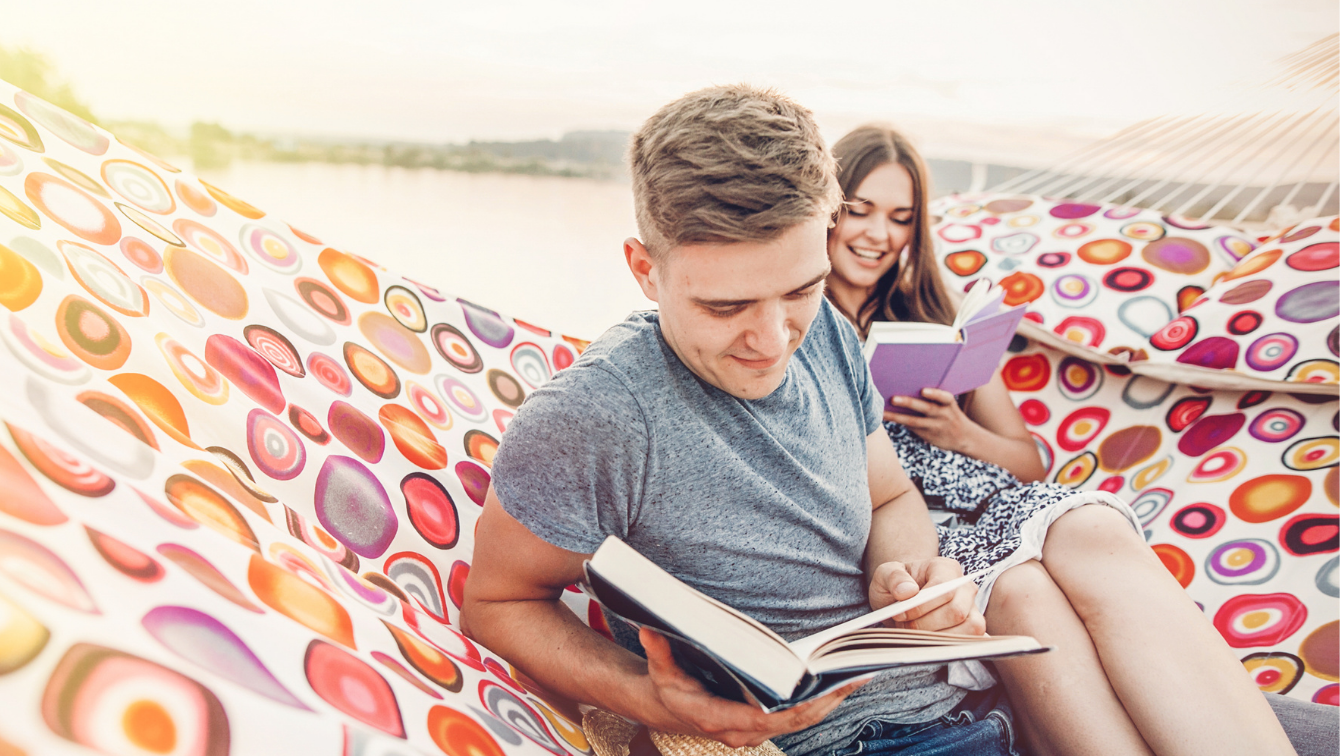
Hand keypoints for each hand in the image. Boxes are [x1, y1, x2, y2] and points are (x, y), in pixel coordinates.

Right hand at [634, 627, 864, 746]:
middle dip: (825, 700)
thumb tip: (650, 629)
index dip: (793, 707)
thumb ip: (659, 651)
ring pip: (801, 721)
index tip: (818, 690)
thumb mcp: (660, 669)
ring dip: (830, 701)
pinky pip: (799, 718)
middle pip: (792, 720)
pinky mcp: (764, 726)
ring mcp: (754, 732)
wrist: (666, 709)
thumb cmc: (668, 687)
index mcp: (717, 719)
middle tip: (852, 675)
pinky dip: (822, 702)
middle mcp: (740, 732)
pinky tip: (841, 683)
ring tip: (857, 675)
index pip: (763, 718)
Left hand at [868, 558, 984, 634]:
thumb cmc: (897, 584)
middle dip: (926, 624)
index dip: (921, 606)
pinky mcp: (974, 627)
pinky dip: (950, 646)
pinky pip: (971, 640)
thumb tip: (908, 591)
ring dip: (937, 637)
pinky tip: (929, 642)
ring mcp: (973, 608)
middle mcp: (965, 587)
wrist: (903, 597)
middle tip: (904, 626)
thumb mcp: (885, 573)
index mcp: (947, 568)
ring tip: (915, 633)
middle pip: (957, 612)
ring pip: (968, 628)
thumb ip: (894, 577)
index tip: (900, 614)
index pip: (944, 589)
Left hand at [884, 388, 977, 452]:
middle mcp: (943, 415)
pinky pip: (911, 427)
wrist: (965, 438)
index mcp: (949, 403)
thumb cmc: (951, 414)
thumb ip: (934, 398)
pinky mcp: (928, 435)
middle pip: (926, 408)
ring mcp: (935, 426)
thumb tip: (905, 387)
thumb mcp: (949, 406)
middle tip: (893, 398)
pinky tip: (886, 417)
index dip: (935, 394)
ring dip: (897, 416)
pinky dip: (899, 421)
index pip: (944, 397)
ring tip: (883, 412)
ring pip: (914, 421)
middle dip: (909, 403)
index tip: (923, 391)